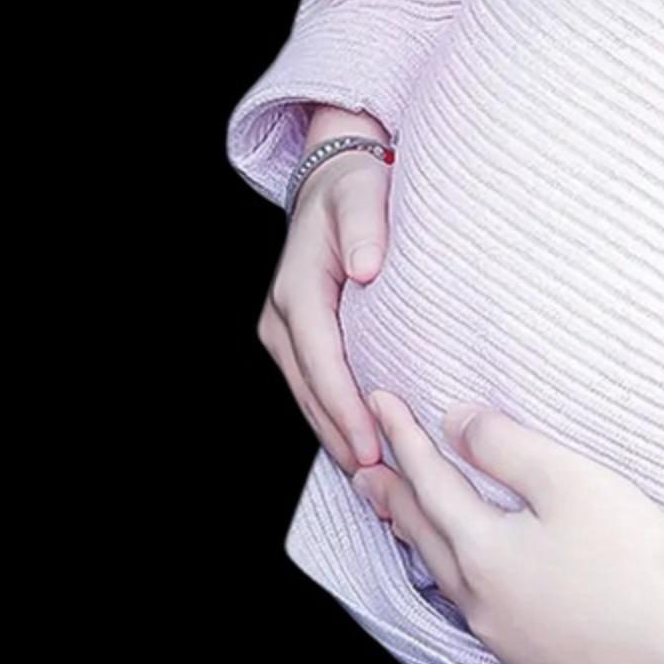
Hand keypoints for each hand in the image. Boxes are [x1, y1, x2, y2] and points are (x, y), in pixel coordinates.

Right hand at [256, 120, 393, 476]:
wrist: (335, 180)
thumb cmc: (356, 189)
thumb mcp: (362, 194)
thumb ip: (365, 227)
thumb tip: (365, 266)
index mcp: (298, 289)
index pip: (322, 360)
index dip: (345, 407)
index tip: (372, 445)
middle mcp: (282, 316)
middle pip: (310, 391)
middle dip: (342, 438)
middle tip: (381, 482)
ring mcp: (284, 332)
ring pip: (308, 397)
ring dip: (337, 439)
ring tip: (374, 480)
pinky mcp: (296, 340)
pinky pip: (313, 389)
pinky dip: (335, 421)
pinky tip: (362, 449)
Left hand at [352, 390, 663, 663]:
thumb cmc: (638, 553)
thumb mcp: (569, 479)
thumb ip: (503, 445)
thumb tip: (455, 423)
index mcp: (483, 552)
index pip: (429, 481)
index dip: (404, 436)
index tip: (380, 399)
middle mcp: (481, 600)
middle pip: (423, 534)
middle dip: (393, 493)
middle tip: (364, 467)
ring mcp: (505, 636)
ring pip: (441, 577)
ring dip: (415, 539)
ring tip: (396, 518)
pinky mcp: (533, 658)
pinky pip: (471, 610)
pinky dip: (451, 578)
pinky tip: (461, 579)